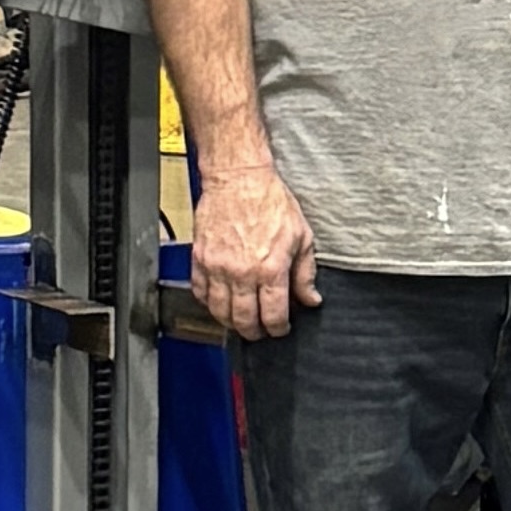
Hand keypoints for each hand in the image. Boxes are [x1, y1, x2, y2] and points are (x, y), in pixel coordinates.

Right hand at [190, 160, 319, 343]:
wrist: (238, 179)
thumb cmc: (270, 201)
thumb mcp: (301, 236)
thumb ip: (305, 273)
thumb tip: (310, 299)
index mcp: (270, 269)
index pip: (273, 315)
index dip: (278, 328)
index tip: (281, 329)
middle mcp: (241, 273)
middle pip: (243, 320)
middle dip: (254, 332)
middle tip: (260, 332)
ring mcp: (216, 268)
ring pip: (219, 312)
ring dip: (230, 322)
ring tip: (241, 321)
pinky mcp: (199, 259)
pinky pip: (200, 293)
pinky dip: (208, 303)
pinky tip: (219, 302)